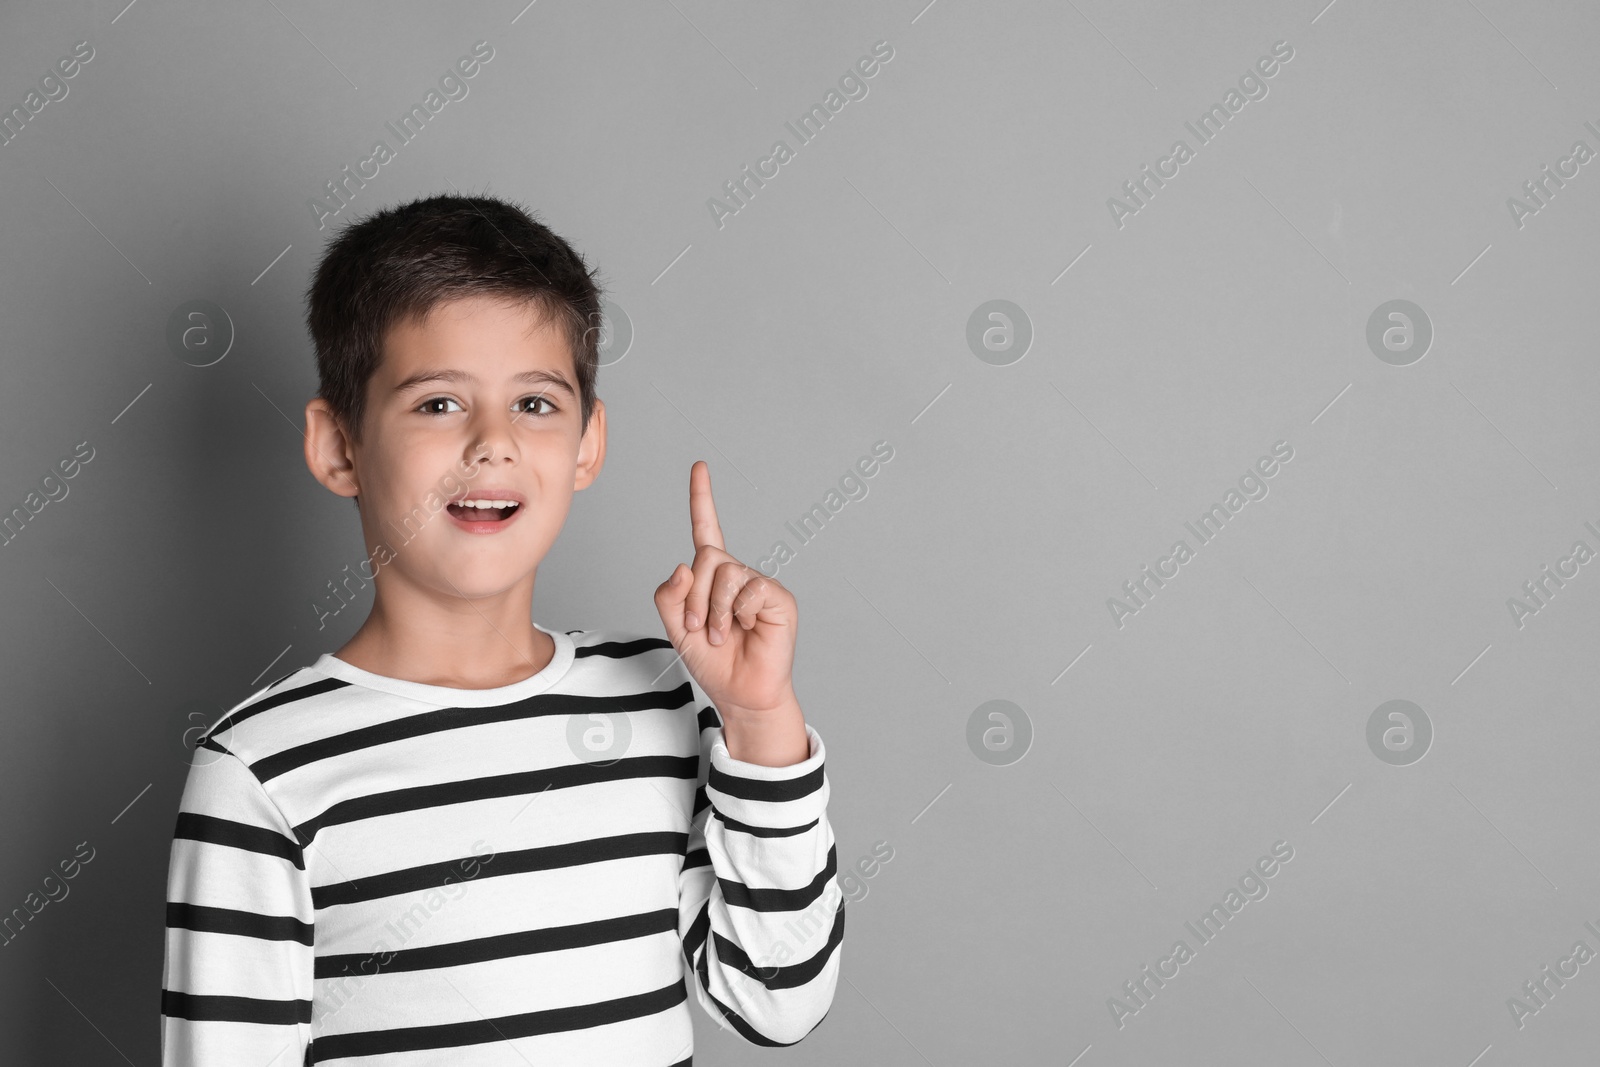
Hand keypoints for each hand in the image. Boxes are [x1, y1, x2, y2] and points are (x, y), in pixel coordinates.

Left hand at [654, 462, 808, 763]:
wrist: (740, 694)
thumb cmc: (713, 663)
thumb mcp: (677, 629)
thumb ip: (669, 597)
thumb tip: (683, 564)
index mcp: (712, 578)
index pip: (706, 530)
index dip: (703, 499)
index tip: (699, 467)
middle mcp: (737, 575)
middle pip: (707, 556)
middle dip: (694, 596)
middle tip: (698, 628)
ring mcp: (758, 585)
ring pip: (724, 572)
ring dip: (713, 609)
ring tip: (720, 634)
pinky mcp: (777, 598)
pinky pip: (749, 588)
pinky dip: (738, 612)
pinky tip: (746, 628)